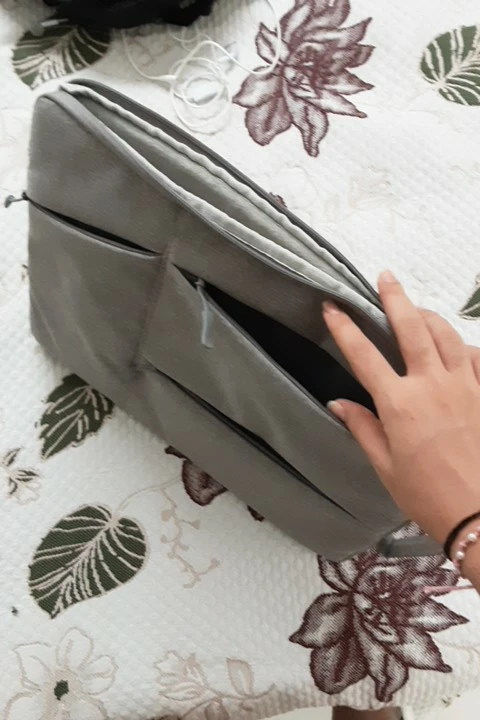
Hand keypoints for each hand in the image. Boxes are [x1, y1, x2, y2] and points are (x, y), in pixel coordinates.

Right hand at [323, 271, 479, 546]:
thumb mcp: (385, 466)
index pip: (364, 355)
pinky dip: (460, 344)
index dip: (345, 328)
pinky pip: (474, 356)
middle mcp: (432, 385)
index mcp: (399, 404)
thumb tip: (338, 403)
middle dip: (395, 298)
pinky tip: (454, 345)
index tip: (332, 308)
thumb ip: (362, 427)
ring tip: (417, 309)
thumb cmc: (427, 495)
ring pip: (446, 334)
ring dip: (428, 316)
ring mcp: (464, 385)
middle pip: (411, 328)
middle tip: (386, 277)